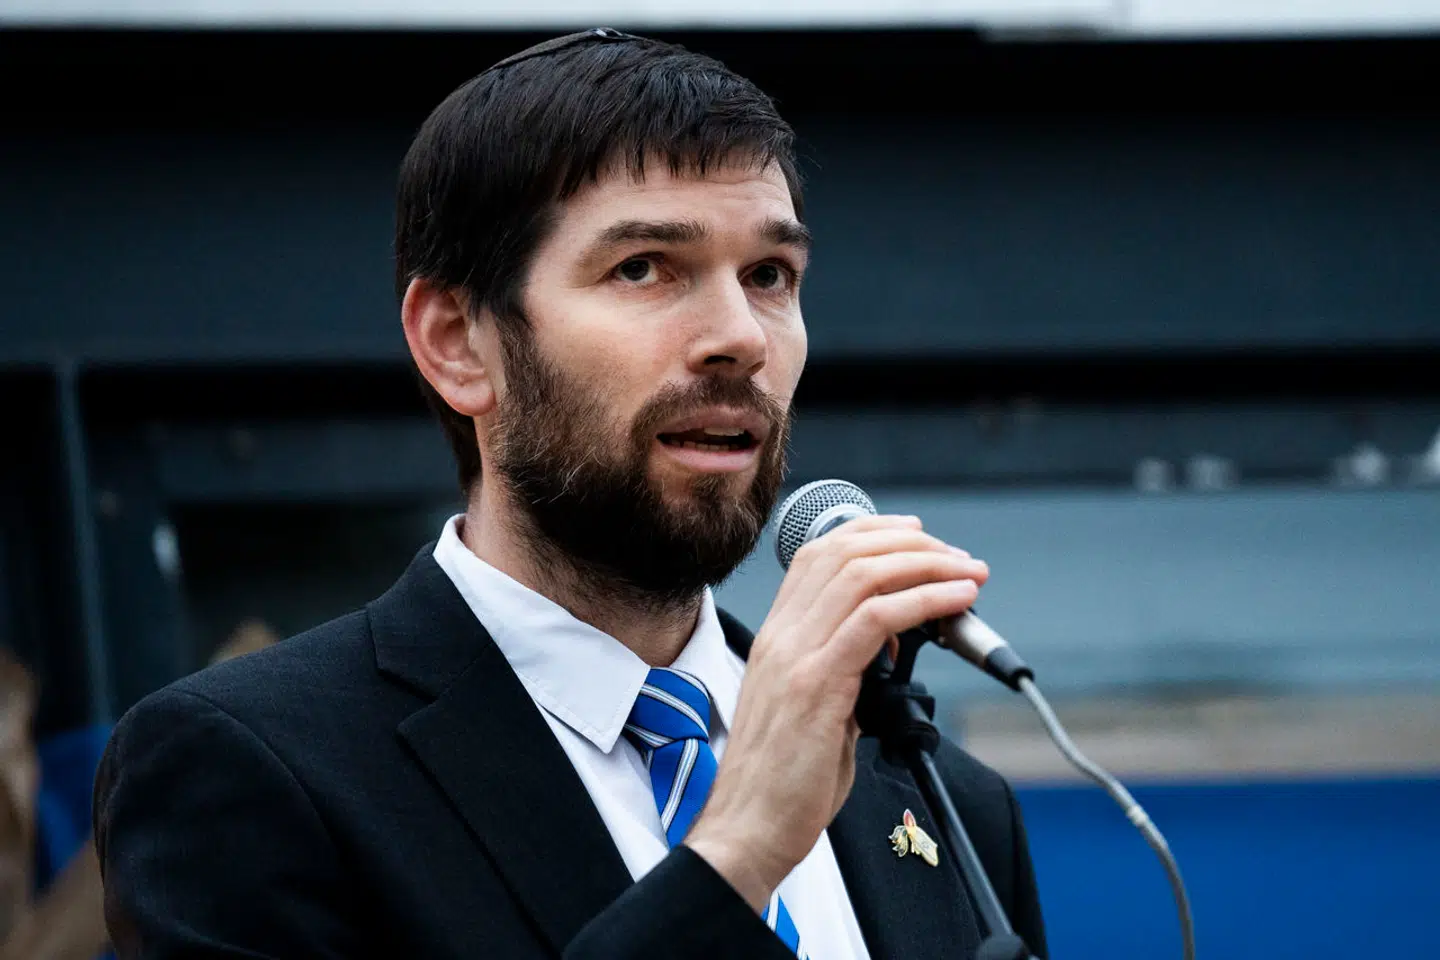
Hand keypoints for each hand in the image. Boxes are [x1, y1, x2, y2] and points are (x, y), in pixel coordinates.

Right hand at [684, 515, 986, 908]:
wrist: (746, 826)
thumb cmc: (782, 780)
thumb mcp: (816, 706)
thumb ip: (847, 668)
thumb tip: (892, 647)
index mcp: (778, 635)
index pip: (822, 552)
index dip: (875, 532)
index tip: (919, 536)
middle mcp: (783, 634)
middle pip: (847, 551)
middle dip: (914, 543)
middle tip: (958, 558)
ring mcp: (796, 655)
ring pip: (864, 575)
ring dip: (927, 565)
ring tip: (968, 574)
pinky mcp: (817, 685)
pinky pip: (876, 620)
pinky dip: (925, 600)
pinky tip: (955, 602)